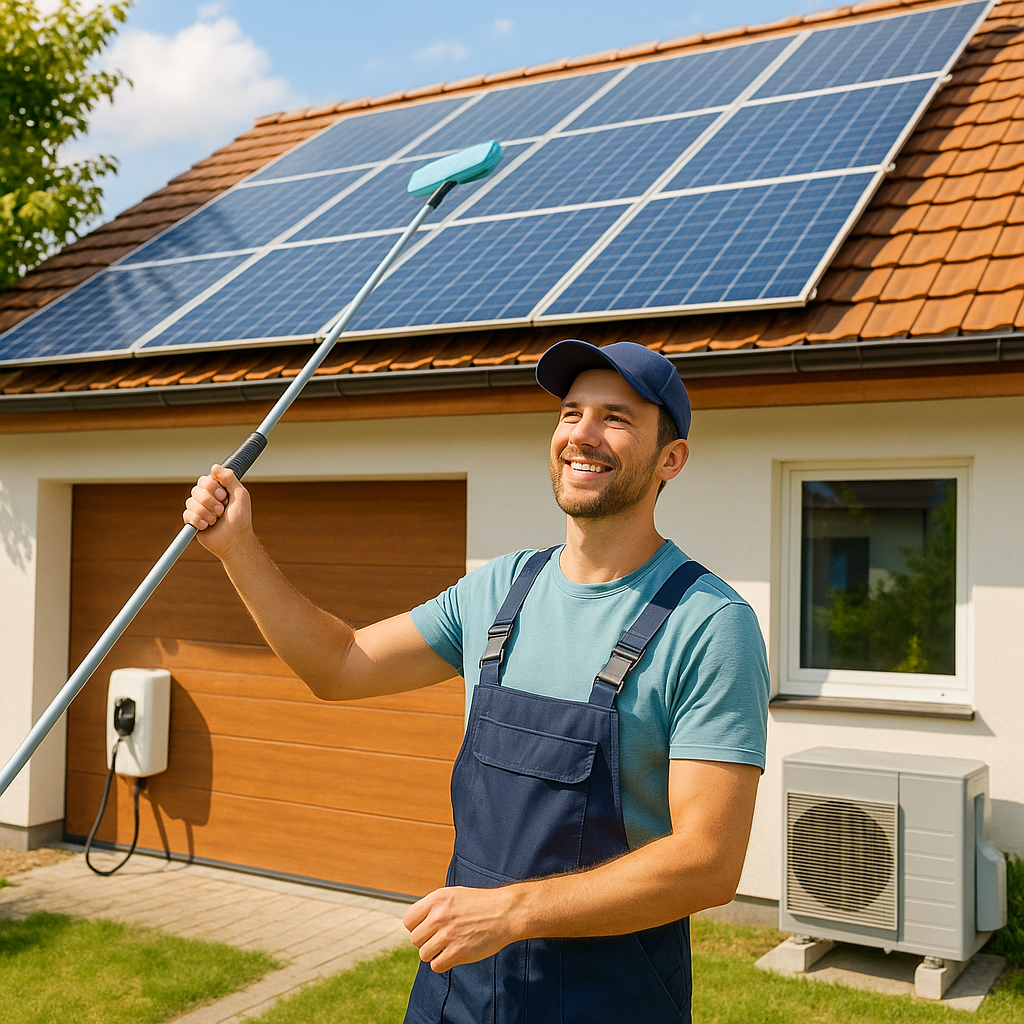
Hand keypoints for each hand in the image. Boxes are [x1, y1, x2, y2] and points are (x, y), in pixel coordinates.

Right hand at [183, 464, 252, 559]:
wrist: (235, 540)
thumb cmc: (240, 519)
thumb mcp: (240, 495)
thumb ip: (229, 478)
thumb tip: (215, 466)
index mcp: (218, 489)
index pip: (205, 479)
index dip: (213, 488)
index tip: (224, 496)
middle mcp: (207, 497)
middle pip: (197, 490)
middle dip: (210, 502)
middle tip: (221, 511)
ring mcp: (199, 508)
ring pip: (191, 502)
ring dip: (207, 513)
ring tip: (216, 520)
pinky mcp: (192, 520)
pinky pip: (187, 515)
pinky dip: (199, 521)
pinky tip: (207, 526)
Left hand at [403, 885, 519, 972]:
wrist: (505, 912)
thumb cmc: (480, 904)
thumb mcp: (453, 895)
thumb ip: (433, 908)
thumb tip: (415, 925)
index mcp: (436, 899)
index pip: (408, 920)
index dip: (417, 927)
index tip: (428, 929)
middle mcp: (439, 916)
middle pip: (415, 939)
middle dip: (426, 941)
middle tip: (442, 938)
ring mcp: (447, 935)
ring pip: (424, 954)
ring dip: (435, 953)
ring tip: (450, 945)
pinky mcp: (457, 952)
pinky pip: (436, 966)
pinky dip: (443, 963)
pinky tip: (455, 953)